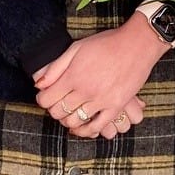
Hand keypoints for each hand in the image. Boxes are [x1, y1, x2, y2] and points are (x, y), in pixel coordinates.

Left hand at [33, 22, 161, 137]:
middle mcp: (85, 91)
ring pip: (75, 121)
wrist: (136, 45)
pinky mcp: (115, 106)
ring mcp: (101, 100)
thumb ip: (56, 67)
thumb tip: (39, 84)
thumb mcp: (76, 48)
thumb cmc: (106, 44)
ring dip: (68, 121)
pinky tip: (82, 128)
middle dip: (54, 110)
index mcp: (73, 76)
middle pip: (59, 112)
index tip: (45, 97)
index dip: (42, 100)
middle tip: (57, 105)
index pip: (47, 99)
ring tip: (69, 114)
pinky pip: (97, 127)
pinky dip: (86, 131)